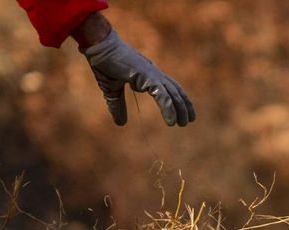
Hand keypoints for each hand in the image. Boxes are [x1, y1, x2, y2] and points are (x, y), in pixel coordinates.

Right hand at [78, 29, 195, 126]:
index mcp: (147, 74)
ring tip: (183, 123)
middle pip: (175, 90)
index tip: (180, 112)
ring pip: (173, 94)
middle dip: (184, 105)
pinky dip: (169, 108)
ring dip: (180, 109)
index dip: (176, 99)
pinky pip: (163, 96)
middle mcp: (153, 73)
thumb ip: (118, 106)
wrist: (99, 47)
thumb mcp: (112, 90)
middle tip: (189, 120)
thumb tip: (121, 123)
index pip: (168, 87)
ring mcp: (152, 74)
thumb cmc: (104, 63)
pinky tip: (171, 122)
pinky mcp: (147, 77)